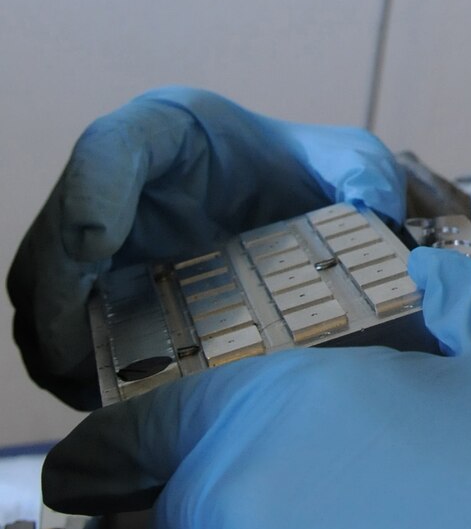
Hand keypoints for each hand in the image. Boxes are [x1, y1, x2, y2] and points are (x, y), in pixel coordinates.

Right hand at [9, 88, 404, 404]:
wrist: (290, 204)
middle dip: (55, 293)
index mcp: (170, 131)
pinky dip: (72, 364)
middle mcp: (118, 183)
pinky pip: (59, 330)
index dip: (91, 192)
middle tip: (74, 353)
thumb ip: (362, 175)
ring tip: (86, 387)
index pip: (112, 147)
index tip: (95, 245)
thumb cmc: (307, 172)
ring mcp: (98, 239)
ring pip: (41, 289)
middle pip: (54, 233)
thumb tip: (371, 214)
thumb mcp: (348, 160)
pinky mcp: (97, 289)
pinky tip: (106, 398)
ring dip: (55, 339)